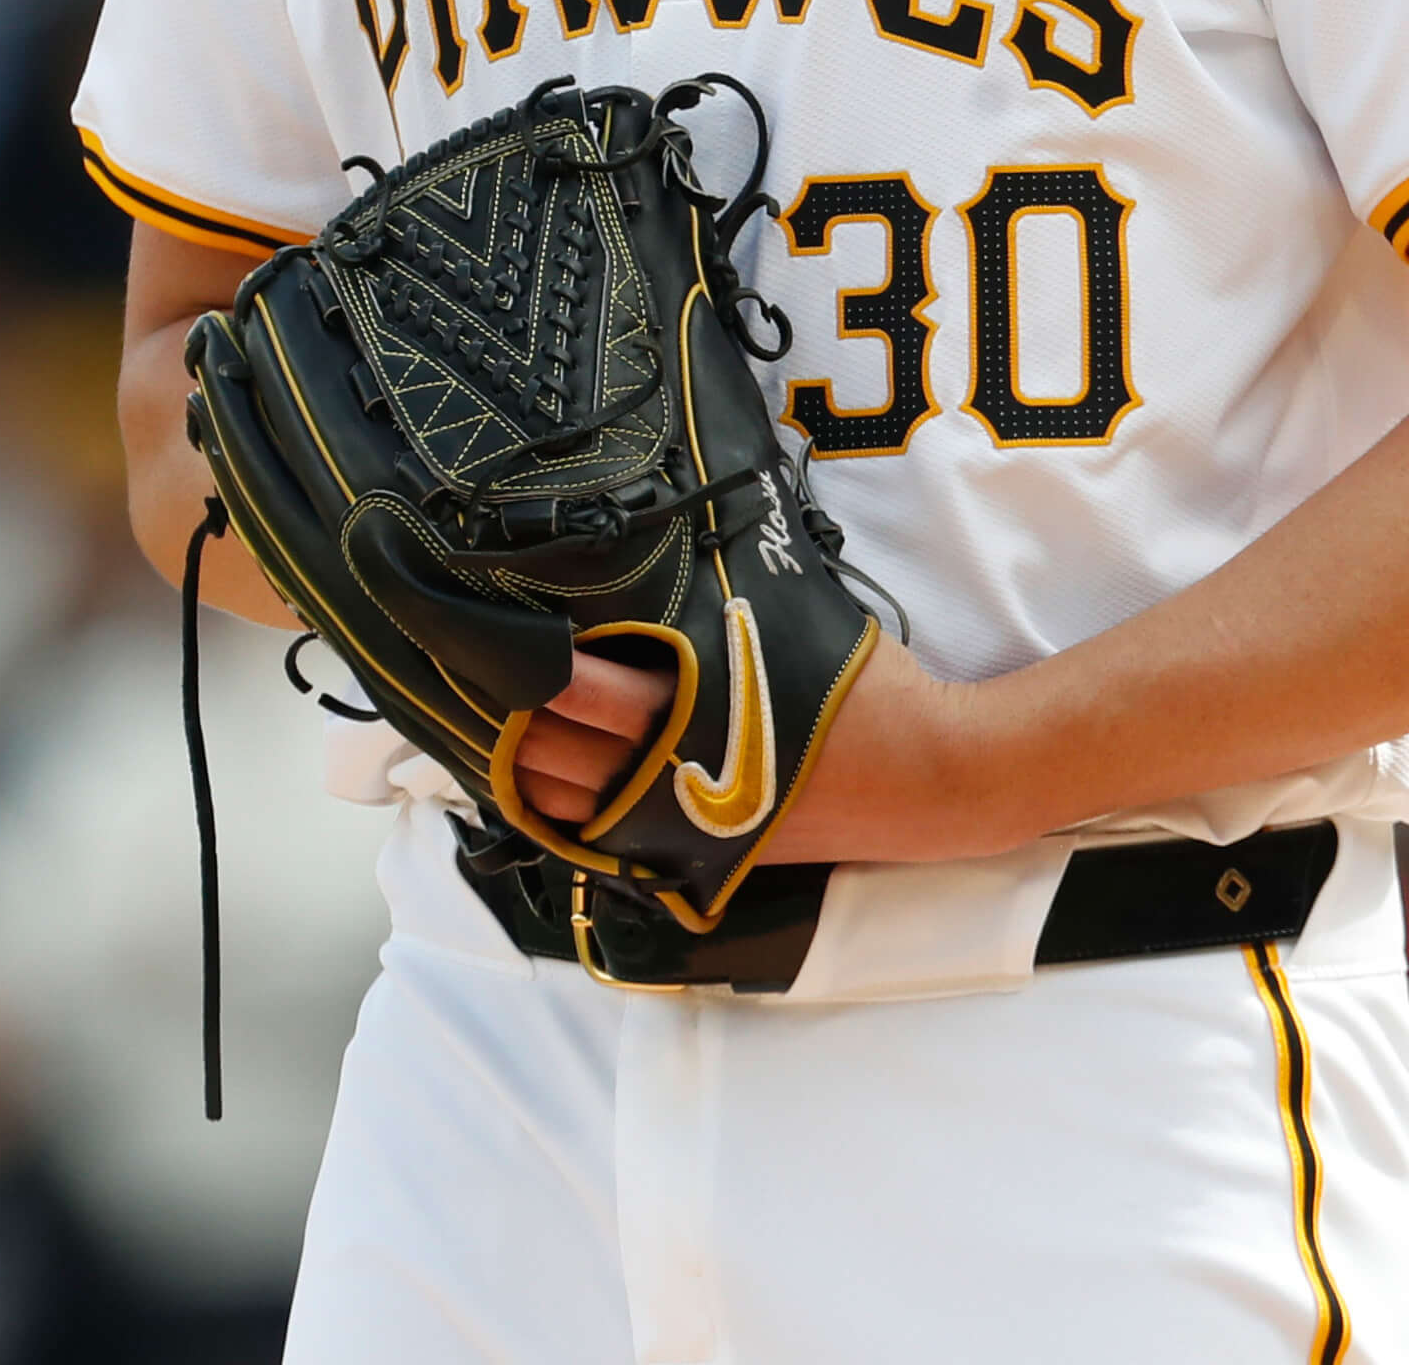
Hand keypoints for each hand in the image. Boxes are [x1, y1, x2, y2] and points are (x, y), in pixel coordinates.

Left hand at [506, 637, 1003, 864]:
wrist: (930, 779)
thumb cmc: (873, 691)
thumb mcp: (801, 626)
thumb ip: (733, 598)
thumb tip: (681, 553)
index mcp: (698, 715)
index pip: (581, 692)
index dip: (531, 665)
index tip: (495, 631)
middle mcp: (674, 780)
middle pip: (552, 752)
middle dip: (508, 713)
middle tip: (478, 669)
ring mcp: (677, 829)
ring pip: (563, 803)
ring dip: (524, 764)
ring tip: (493, 721)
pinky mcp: (691, 856)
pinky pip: (598, 838)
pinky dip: (560, 809)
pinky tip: (542, 780)